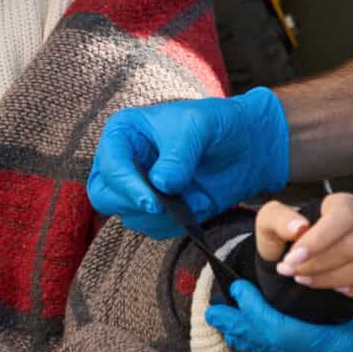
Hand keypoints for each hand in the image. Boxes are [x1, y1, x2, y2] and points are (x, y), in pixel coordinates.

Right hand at [87, 87, 290, 237]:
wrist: (247, 145)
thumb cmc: (218, 123)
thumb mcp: (199, 127)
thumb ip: (178, 154)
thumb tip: (161, 185)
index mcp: (124, 133)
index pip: (109, 166)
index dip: (126, 186)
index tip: (153, 200)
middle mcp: (124, 163)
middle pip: (105, 196)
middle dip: (134, 204)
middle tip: (165, 206)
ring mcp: (139, 189)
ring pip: (129, 216)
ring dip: (159, 216)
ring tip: (193, 200)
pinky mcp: (158, 210)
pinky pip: (153, 228)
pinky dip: (174, 224)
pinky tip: (197, 205)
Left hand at [206, 233, 352, 351]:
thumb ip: (341, 281)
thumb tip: (298, 272)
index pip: (291, 337)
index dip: (259, 317)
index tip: (237, 297)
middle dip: (251, 333)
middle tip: (218, 318)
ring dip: (268, 338)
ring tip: (236, 324)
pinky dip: (292, 342)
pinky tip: (272, 331)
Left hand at [255, 195, 352, 302]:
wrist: (297, 260)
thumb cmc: (287, 238)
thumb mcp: (271, 224)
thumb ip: (279, 219)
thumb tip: (298, 227)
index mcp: (343, 204)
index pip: (343, 217)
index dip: (319, 241)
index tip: (292, 259)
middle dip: (317, 265)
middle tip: (292, 271)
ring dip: (332, 279)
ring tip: (307, 280)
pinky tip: (338, 289)